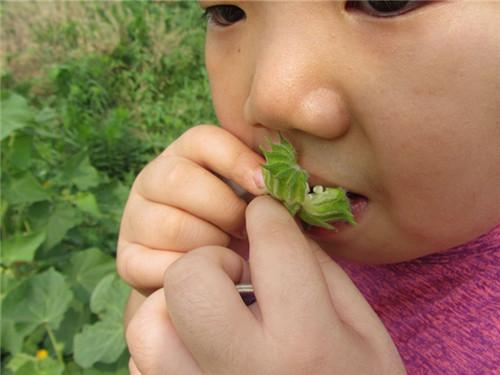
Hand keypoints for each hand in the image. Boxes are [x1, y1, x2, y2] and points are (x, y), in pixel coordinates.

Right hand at [116, 125, 265, 295]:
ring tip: (231, 256)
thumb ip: (263, 182)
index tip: (265, 186)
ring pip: (171, 225)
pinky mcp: (128, 259)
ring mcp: (135, 220)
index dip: (237, 160)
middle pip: (178, 179)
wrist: (208, 276)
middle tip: (246, 231)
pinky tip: (209, 276)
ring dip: (211, 244)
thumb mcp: (251, 197)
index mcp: (183, 156)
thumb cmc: (237, 228)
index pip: (202, 140)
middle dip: (224, 209)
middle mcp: (151, 181)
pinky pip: (155, 264)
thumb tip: (287, 176)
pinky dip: (191, 273)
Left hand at [126, 196, 405, 374]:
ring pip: (147, 323)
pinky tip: (200, 346)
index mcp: (305, 342)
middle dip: (209, 257)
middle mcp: (242, 371)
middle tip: (235, 273)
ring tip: (211, 310)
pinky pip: (143, 363)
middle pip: (190, 279)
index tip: (265, 215)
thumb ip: (320, 272)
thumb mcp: (364, 332)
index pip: (272, 244)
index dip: (267, 215)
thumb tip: (274, 227)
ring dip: (174, 300)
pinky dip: (166, 341)